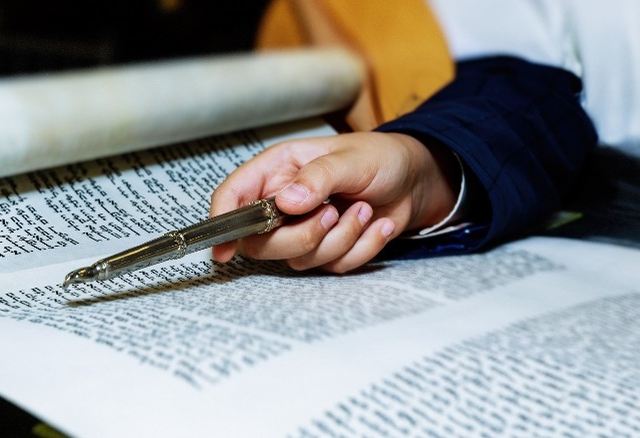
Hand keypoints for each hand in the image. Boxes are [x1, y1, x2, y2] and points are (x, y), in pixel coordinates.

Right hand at [210, 131, 458, 272]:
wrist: (416, 180)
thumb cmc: (381, 158)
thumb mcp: (351, 159)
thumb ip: (317, 178)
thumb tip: (287, 203)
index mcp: (278, 170)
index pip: (234, 197)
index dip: (223, 222)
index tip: (223, 248)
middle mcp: (284, 202)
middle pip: (261, 242)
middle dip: (302, 236)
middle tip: (333, 213)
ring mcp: (303, 229)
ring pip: (299, 258)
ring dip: (340, 239)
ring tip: (363, 209)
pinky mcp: (327, 249)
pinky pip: (332, 266)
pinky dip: (361, 249)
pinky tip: (377, 224)